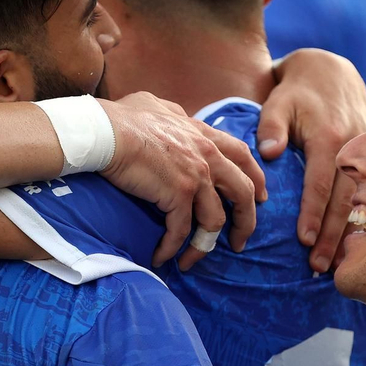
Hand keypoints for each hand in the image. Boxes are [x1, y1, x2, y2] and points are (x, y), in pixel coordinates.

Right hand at [99, 91, 267, 269]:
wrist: (106, 131)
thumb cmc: (122, 117)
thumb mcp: (156, 105)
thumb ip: (173, 113)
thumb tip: (174, 115)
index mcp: (204, 135)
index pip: (242, 156)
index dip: (255, 178)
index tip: (260, 197)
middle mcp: (208, 155)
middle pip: (243, 192)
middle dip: (247, 220)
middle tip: (240, 240)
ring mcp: (196, 176)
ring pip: (215, 220)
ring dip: (206, 245)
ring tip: (192, 260)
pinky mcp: (178, 194)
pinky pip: (181, 230)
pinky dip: (172, 248)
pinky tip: (161, 257)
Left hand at [260, 49, 365, 271]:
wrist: (331, 72)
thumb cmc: (296, 93)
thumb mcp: (277, 103)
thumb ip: (271, 127)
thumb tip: (269, 153)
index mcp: (330, 138)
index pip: (321, 184)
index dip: (313, 214)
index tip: (304, 241)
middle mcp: (354, 148)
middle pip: (344, 201)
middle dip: (332, 235)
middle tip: (318, 267)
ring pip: (361, 201)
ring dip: (347, 234)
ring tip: (335, 264)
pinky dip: (362, 219)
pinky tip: (354, 244)